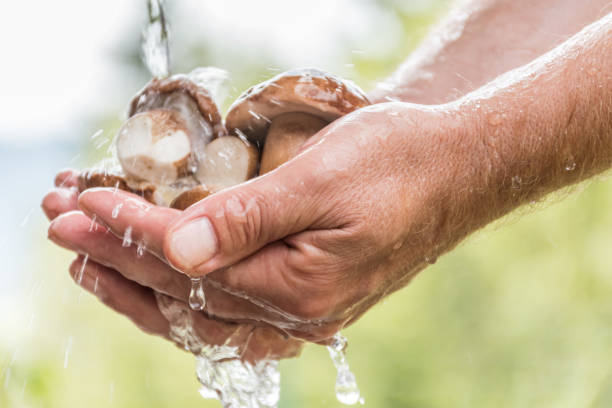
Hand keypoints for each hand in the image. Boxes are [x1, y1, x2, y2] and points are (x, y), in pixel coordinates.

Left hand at [69, 103, 483, 341]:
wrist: (457, 170)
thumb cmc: (398, 163)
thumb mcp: (322, 179)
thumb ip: (249, 220)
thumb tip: (177, 250)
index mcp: (302, 286)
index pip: (192, 262)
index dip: (133, 231)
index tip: (85, 204)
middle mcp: (300, 312)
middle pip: (188, 299)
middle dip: (119, 262)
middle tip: (65, 235)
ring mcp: (306, 310)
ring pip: (205, 313)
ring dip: (144, 288)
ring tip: (94, 267)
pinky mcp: (310, 295)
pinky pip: (233, 310)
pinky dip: (187, 297)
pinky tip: (163, 286)